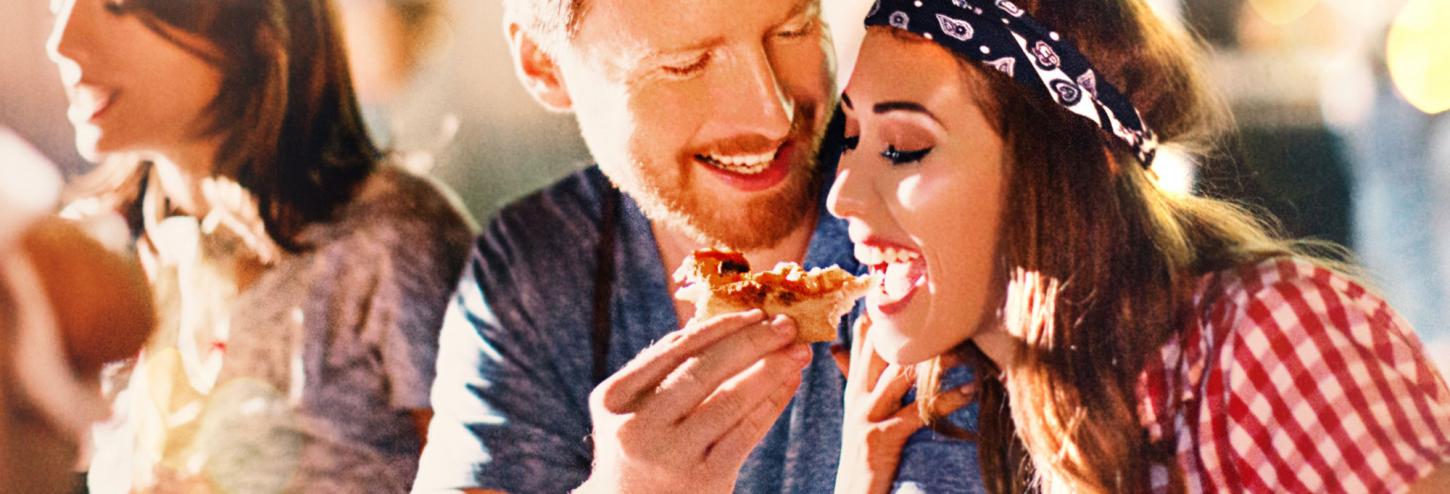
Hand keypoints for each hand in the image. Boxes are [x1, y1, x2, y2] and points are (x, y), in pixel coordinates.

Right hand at [577, 310, 811, 493]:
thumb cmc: (644, 444)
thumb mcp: (636, 406)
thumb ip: (669, 367)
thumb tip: (731, 319)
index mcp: (615, 397)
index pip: (676, 350)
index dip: (721, 327)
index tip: (757, 311)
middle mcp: (638, 427)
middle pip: (704, 372)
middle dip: (752, 343)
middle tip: (787, 325)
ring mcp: (671, 456)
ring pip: (731, 401)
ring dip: (770, 371)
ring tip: (798, 352)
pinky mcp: (705, 480)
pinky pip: (747, 432)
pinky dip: (771, 403)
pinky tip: (789, 384)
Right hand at [830, 315, 974, 493]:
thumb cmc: (864, 453)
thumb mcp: (858, 412)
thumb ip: (855, 377)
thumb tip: (843, 347)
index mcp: (854, 388)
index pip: (864, 339)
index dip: (881, 312)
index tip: (899, 286)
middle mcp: (857, 397)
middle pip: (880, 350)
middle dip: (910, 329)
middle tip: (943, 309)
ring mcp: (867, 416)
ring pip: (899, 376)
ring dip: (935, 361)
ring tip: (964, 348)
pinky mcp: (882, 438)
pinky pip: (919, 412)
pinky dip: (949, 399)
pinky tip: (972, 390)